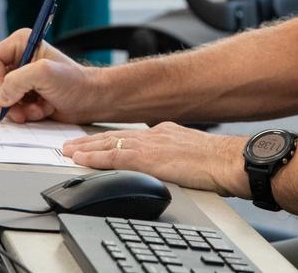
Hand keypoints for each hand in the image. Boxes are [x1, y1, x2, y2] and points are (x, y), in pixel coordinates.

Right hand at [0, 30, 104, 124]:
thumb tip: (2, 97)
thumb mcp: (45, 74)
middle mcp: (18, 59)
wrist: (90, 100)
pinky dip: (25, 114)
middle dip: (10, 100)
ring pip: (1, 98)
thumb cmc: (74, 82)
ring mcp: (20, 79)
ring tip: (39, 109)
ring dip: (19, 109)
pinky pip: (11, 108)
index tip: (9, 94)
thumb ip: (17, 81)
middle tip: (26, 109)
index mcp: (20, 44)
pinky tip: (42, 111)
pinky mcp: (24, 95)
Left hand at [62, 124, 247, 196]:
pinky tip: (81, 159)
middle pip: (113, 136)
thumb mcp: (192, 152)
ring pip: (108, 144)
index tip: (93, 141)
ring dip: (86, 147)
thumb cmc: (219, 161)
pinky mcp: (148, 158)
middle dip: (89, 140)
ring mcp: (150, 144)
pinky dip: (95, 158)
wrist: (229, 160)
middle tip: (70, 144)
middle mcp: (153, 134)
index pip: (128, 135)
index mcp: (164, 132)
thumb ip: (176, 155)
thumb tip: (171, 165)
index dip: (107, 139)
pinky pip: (114, 157)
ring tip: (68, 150)